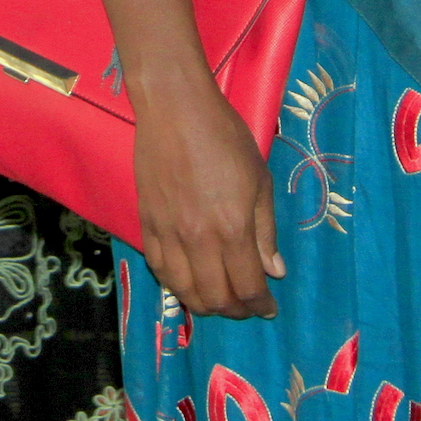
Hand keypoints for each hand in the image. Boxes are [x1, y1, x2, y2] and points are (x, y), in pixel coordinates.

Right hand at [132, 65, 284, 318]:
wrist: (175, 110)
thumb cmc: (225, 137)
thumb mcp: (260, 181)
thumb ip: (265, 231)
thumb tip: (274, 272)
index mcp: (233, 228)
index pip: (246, 287)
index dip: (260, 305)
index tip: (268, 308)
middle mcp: (198, 239)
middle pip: (215, 298)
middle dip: (234, 310)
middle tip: (245, 305)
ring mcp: (168, 233)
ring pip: (183, 290)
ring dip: (204, 303)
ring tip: (217, 298)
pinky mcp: (146, 223)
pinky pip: (158, 268)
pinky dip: (175, 284)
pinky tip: (187, 280)